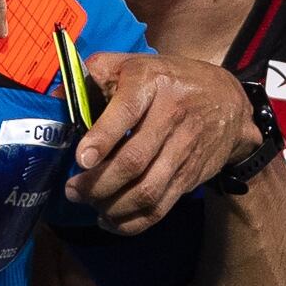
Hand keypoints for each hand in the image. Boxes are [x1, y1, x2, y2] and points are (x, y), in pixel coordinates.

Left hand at [67, 53, 256, 233]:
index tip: (81, 159)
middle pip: (133, 161)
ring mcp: (184, 150)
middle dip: (97, 183)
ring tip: (88, 204)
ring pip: (146, 190)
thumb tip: (57, 98)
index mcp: (152, 84)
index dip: (102, 138)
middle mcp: (172, 116)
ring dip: (111, 206)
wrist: (229, 101)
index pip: (127, 112)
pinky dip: (132, 222)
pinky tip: (110, 219)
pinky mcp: (190, 176)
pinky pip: (160, 207)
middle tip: (73, 190)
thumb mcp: (135, 63)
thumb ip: (96, 73)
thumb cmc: (169, 80)